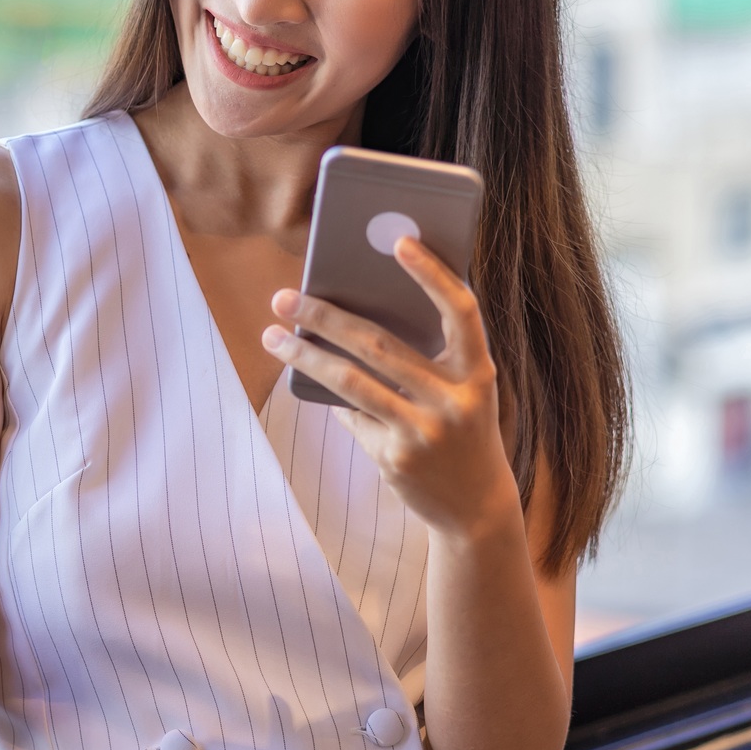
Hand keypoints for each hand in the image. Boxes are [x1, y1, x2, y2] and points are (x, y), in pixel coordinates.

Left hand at [260, 237, 519, 538]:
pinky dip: (330, 397)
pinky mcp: (396, 457)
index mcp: (477, 372)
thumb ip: (422, 357)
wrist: (475, 507)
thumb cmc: (459, 429)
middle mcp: (455, 400)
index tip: (399, 242)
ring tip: (272, 336)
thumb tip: (348, 314)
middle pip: (379, 344)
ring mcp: (425, 431)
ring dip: (304, 355)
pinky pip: (350, 415)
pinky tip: (307, 381)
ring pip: (350, 381)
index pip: (461, 311)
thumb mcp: (458, 391)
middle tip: (284, 297)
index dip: (432, 275)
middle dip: (325, 316)